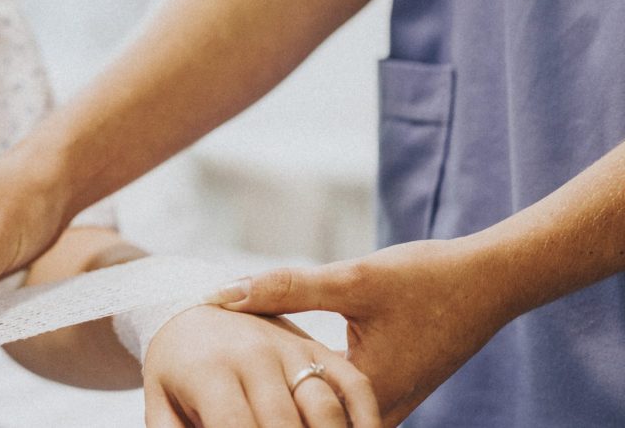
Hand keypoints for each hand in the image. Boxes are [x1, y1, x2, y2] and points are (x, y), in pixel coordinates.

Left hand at [142, 305, 379, 427]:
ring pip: (326, 410)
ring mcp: (291, 349)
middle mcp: (255, 356)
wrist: (191, 308)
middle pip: (285, 426)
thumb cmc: (173, 367)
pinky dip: (367, 420)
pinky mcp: (318, 347)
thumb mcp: (158, 402)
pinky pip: (354, 386)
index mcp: (212, 371)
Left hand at [211, 239, 508, 425]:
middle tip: (212, 387)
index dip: (244, 409)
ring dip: (283, 399)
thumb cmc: (427, 279)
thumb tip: (221, 294)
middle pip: (303, 424)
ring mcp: (385, 407)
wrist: (489, 282)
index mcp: (365, 396)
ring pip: (320, 417)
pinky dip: (308, 387)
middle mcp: (375, 414)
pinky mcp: (387, 391)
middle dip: (262, 407)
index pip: (288, 420)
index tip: (204, 394)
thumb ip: (285, 289)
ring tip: (232, 377)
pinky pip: (337, 403)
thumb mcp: (352, 279)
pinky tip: (276, 363)